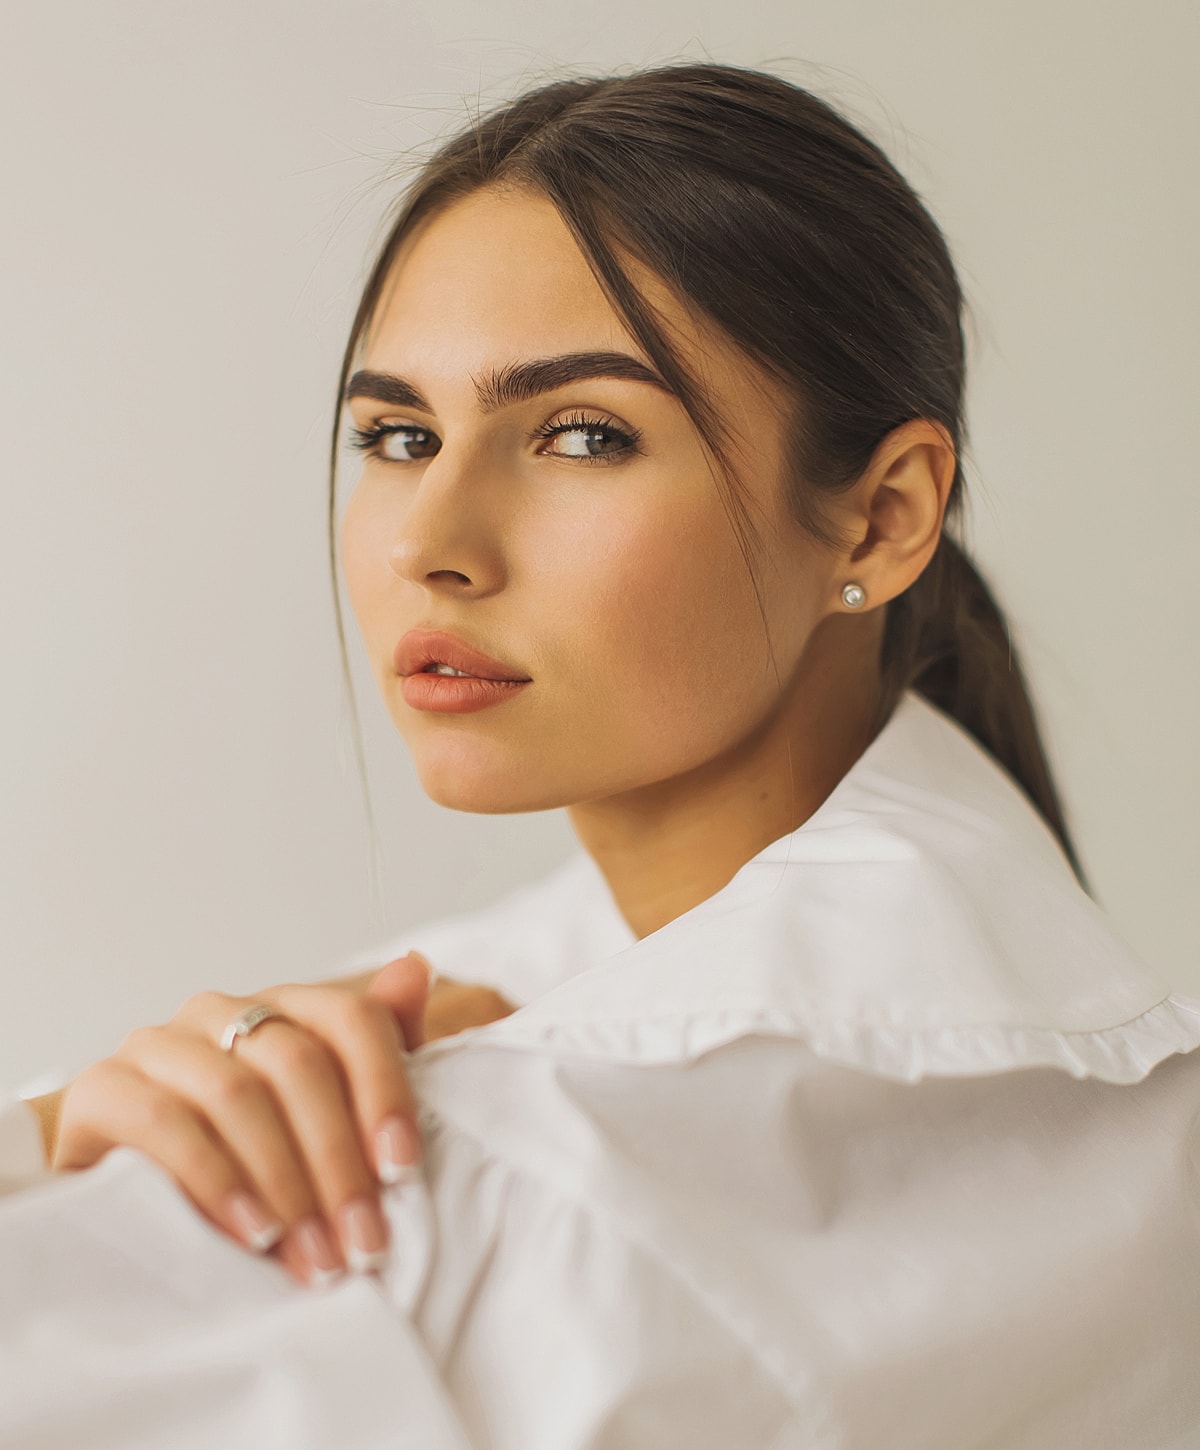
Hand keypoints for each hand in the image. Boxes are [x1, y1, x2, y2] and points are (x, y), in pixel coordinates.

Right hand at [44, 954, 513, 1286]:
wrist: (130, 1211)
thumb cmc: (248, 1163)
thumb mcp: (328, 1115)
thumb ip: (379, 1045)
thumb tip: (415, 966)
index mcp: (281, 1007)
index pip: (351, 1019)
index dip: (385, 1090)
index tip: (404, 1169)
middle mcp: (218, 1011)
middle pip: (298, 1062)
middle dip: (339, 1161)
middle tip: (362, 1242)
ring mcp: (156, 1044)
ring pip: (238, 1094)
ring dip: (287, 1184)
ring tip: (316, 1256)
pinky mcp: (102, 1089)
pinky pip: (167, 1125)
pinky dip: (218, 1183)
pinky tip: (253, 1234)